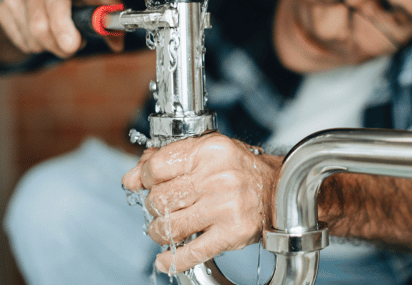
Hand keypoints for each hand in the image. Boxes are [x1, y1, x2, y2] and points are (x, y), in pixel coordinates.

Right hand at [0, 0, 123, 57]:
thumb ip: (112, 17)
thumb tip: (117, 43)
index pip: (55, 0)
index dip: (62, 26)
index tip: (73, 45)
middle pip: (40, 27)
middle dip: (61, 46)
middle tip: (75, 43)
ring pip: (31, 39)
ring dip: (51, 46)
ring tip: (61, 32)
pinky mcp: (3, 9)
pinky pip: (22, 42)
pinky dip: (37, 45)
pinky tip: (46, 30)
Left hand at [121, 133, 281, 273]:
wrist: (279, 190)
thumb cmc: (241, 170)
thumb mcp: (206, 153)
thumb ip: (168, 160)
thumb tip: (132, 178)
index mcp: (210, 151)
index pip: (157, 166)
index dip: (144, 177)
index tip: (146, 183)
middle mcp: (218, 177)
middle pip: (160, 198)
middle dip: (154, 206)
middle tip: (162, 207)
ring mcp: (225, 206)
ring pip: (170, 226)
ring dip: (159, 232)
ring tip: (166, 229)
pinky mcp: (231, 233)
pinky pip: (191, 252)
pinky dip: (173, 260)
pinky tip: (165, 260)